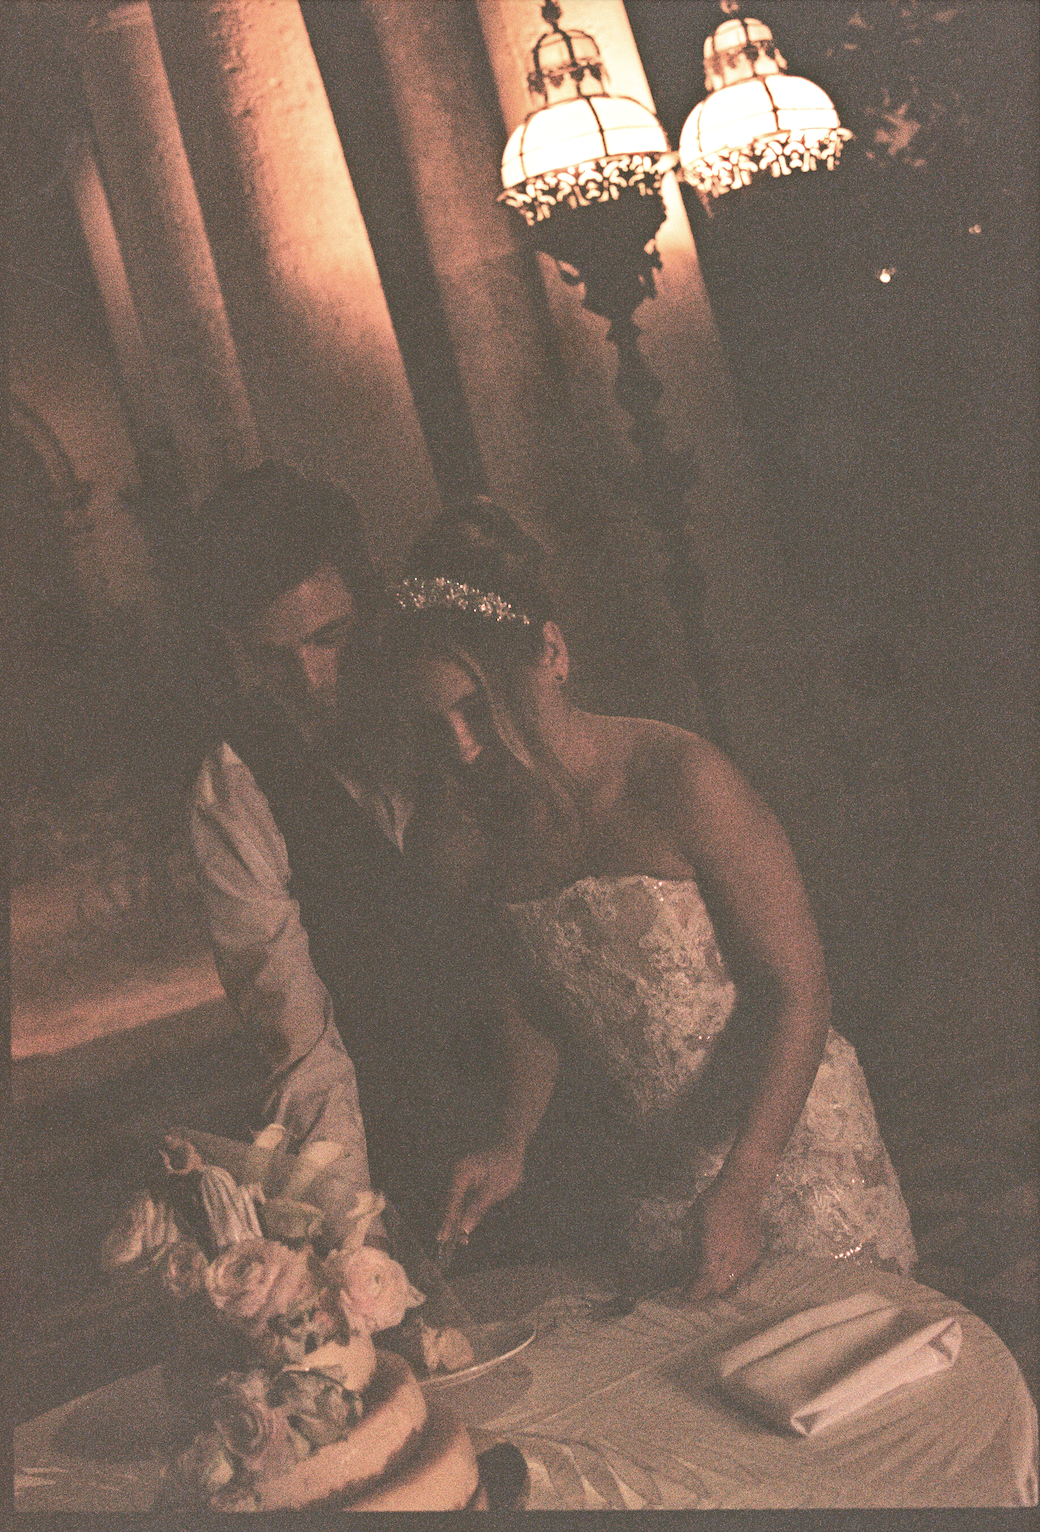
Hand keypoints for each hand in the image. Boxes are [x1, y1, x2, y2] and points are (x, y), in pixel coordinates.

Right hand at [437, 1142, 525, 1244]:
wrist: (511, 1146)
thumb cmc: (507, 1166)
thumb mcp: (495, 1190)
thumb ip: (478, 1209)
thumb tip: (464, 1228)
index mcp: (461, 1173)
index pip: (452, 1203)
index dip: (448, 1222)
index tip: (443, 1239)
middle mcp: (456, 1173)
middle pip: (450, 1203)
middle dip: (450, 1224)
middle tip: (449, 1246)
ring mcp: (459, 1175)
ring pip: (454, 1202)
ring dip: (456, 1219)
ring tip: (458, 1240)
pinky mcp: (465, 1179)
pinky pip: (460, 1198)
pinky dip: (462, 1211)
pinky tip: (464, 1224)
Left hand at [681, 1180, 763, 1301]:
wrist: (742, 1190)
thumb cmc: (712, 1202)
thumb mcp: (691, 1221)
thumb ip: (689, 1246)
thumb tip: (690, 1264)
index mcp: (713, 1249)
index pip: (703, 1282)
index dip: (693, 1294)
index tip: (683, 1299)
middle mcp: (732, 1257)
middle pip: (717, 1287)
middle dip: (704, 1292)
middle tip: (691, 1289)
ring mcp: (746, 1257)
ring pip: (731, 1283)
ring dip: (717, 1285)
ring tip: (705, 1280)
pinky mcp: (754, 1254)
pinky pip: (741, 1273)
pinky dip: (729, 1275)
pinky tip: (721, 1269)